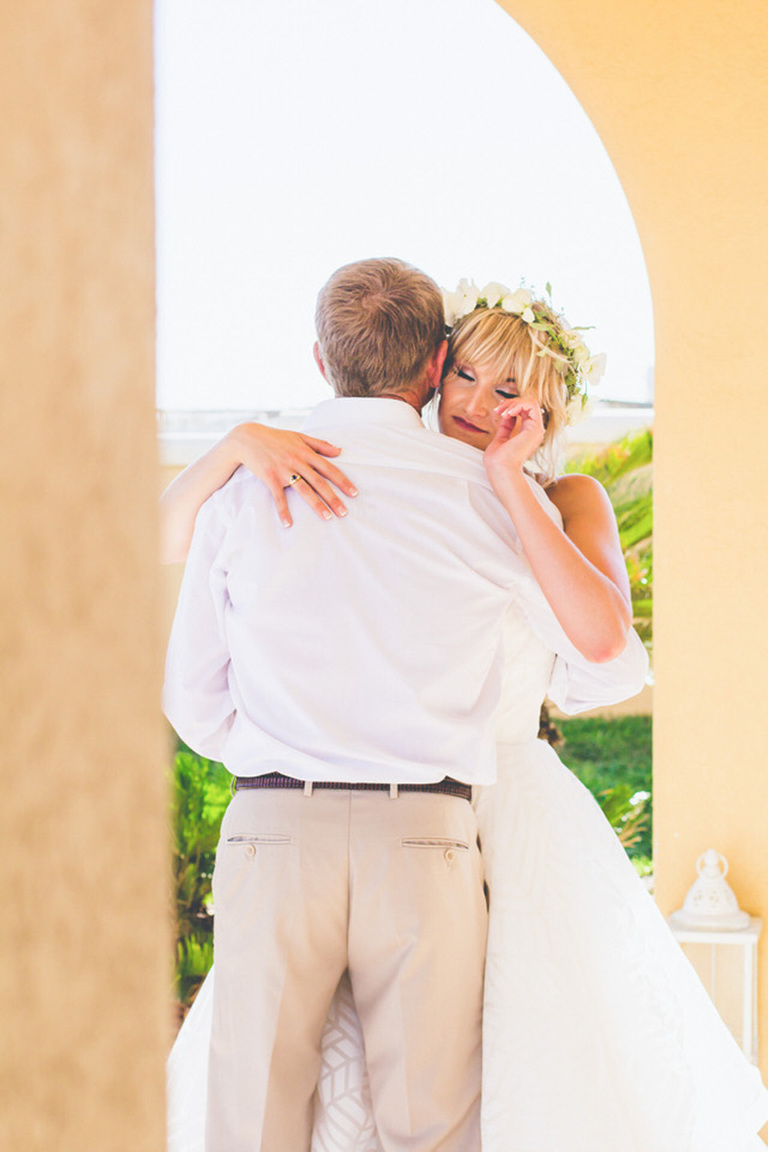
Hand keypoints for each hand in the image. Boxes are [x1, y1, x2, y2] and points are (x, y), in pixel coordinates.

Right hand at [228, 423, 357, 526]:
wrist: (248, 438)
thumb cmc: (275, 437)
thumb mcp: (299, 436)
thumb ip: (320, 444)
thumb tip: (340, 451)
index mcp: (305, 452)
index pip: (329, 469)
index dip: (342, 481)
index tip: (354, 493)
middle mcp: (297, 461)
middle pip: (319, 482)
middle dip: (333, 498)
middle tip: (344, 512)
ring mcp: (284, 470)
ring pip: (304, 490)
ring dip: (316, 505)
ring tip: (327, 518)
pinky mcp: (270, 478)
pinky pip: (278, 497)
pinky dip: (283, 510)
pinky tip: (288, 523)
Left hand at [483, 398, 544, 484]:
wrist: (500, 470)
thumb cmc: (497, 461)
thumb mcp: (500, 439)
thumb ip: (506, 427)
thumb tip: (506, 415)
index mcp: (526, 434)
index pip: (523, 411)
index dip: (510, 406)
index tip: (497, 411)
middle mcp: (533, 431)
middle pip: (527, 404)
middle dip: (510, 402)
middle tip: (497, 410)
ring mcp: (536, 429)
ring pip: (530, 402)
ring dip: (513, 403)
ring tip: (502, 412)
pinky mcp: (535, 428)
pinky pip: (531, 405)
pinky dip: (517, 405)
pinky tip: (507, 414)